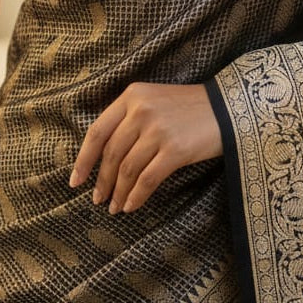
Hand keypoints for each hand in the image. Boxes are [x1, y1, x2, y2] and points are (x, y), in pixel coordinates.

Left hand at [69, 82, 222, 214]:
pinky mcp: (174, 149)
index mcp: (132, 96)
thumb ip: (128, 120)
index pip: (98, 131)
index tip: (75, 181)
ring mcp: (158, 129)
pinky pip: (147, 179)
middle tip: (98, 200)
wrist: (227, 108)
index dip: (84, 159)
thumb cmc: (187, 108)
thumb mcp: (153, 101)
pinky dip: (136, 196)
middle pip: (111, 153)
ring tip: (115, 207)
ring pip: (127, 169)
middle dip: (102, 181)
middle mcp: (141, 110)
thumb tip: (103, 157)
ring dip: (118, 192)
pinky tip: (131, 206)